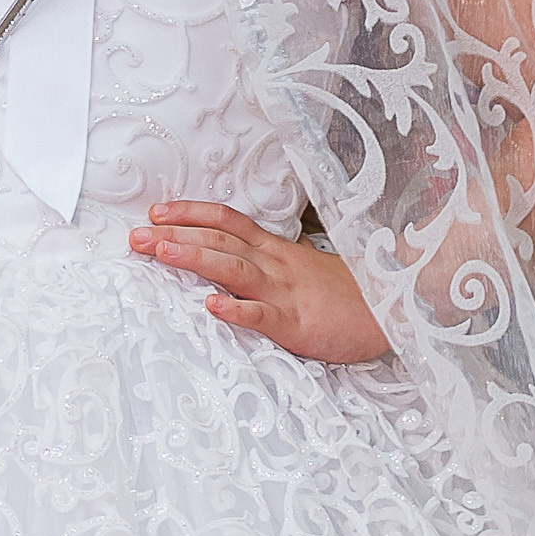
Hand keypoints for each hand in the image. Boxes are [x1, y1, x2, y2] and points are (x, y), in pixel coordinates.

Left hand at [131, 200, 389, 364]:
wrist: (399, 309)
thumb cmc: (351, 295)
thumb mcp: (307, 271)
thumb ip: (271, 265)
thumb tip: (233, 262)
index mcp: (278, 252)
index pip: (228, 221)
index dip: (191, 213)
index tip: (156, 210)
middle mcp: (277, 265)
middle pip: (221, 240)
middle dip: (176, 235)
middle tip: (136, 235)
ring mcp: (287, 293)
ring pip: (235, 269)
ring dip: (196, 258)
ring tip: (161, 252)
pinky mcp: (299, 325)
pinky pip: (264, 316)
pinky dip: (237, 311)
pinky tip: (210, 308)